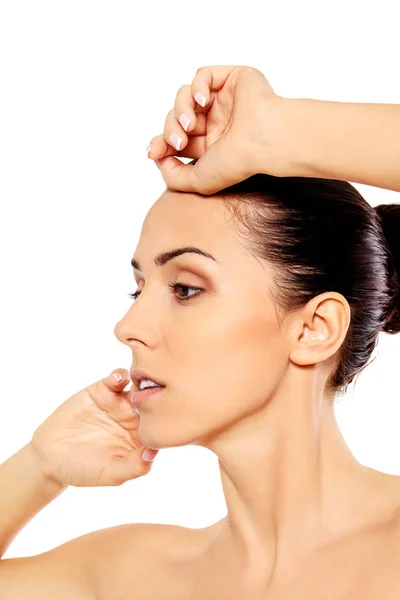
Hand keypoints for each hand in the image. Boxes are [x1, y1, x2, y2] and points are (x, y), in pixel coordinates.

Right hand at [29, 370, 158, 487]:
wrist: (50, 455)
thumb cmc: (83, 470)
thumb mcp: (109, 474)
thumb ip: (133, 467)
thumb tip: (153, 453)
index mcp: (142, 438)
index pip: (163, 425)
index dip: (170, 419)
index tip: (172, 415)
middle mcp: (135, 418)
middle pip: (156, 401)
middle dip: (160, 395)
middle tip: (160, 392)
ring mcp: (119, 402)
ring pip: (139, 385)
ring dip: (143, 381)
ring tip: (138, 385)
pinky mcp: (102, 390)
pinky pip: (117, 378)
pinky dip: (120, 375)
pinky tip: (117, 381)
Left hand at [148, 65, 289, 194]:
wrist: (263, 140)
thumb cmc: (238, 162)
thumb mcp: (198, 181)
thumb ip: (173, 177)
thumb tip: (159, 159)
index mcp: (211, 144)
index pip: (177, 139)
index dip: (161, 143)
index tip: (153, 152)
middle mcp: (217, 122)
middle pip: (177, 117)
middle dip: (170, 129)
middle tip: (179, 140)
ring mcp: (224, 100)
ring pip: (185, 96)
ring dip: (181, 109)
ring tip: (190, 124)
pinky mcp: (232, 79)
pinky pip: (202, 75)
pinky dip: (197, 87)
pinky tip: (203, 102)